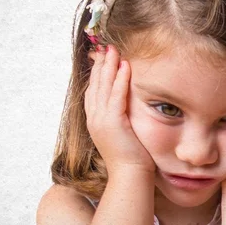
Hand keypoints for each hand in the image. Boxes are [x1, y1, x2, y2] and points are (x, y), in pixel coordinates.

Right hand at [85, 45, 155, 173]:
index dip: (97, 73)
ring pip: (103, 87)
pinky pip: (116, 97)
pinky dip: (120, 81)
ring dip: (109, 67)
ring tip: (115, 50)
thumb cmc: (131, 160)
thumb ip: (122, 120)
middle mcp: (94, 119)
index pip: (93, 91)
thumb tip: (128, 111)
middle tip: (108, 47)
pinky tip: (125, 67)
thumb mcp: (123, 135)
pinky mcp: (113, 124)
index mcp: (95, 121)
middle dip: (101, 64)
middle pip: (95, 85)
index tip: (103, 58)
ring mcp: (101, 121)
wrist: (130, 177)